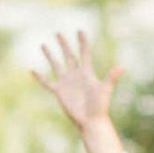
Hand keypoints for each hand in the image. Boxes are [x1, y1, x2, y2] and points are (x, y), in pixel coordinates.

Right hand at [31, 30, 124, 152]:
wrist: (91, 121)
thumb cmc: (100, 106)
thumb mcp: (105, 89)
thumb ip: (111, 77)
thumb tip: (122, 67)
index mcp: (86, 72)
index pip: (84, 53)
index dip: (82, 42)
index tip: (80, 31)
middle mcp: (75, 75)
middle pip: (68, 56)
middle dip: (63, 45)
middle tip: (58, 33)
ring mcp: (66, 83)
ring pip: (56, 65)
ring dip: (50, 56)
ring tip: (43, 45)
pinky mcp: (59, 91)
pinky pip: (47, 83)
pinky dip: (39, 77)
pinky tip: (31, 70)